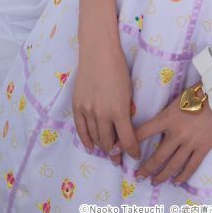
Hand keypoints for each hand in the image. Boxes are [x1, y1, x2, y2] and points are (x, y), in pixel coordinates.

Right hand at [72, 39, 140, 164]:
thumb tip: (125, 125)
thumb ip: (126, 109)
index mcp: (119, 111)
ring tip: (107, 153)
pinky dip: (86, 140)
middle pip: (108, 142)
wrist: (98, 53)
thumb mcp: (129, 90)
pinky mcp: (77, 106)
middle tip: (119, 160)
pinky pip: (81, 129)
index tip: (135, 156)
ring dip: (101, 147)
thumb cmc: (118, 68)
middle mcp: (102, 114)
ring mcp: (87, 111)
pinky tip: (91, 146)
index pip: (126, 140)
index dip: (131, 151)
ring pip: (94, 137)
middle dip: (115, 153)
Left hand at [124, 90, 211, 184]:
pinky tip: (177, 181)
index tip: (120, 150)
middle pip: (157, 157)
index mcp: (167, 118)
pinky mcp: (203, 148)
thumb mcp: (178, 99)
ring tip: (154, 181)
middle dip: (145, 169)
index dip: (130, 142)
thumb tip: (159, 124)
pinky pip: (191, 166)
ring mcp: (190, 143)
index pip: (142, 133)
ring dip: (161, 176)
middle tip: (138, 176)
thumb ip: (167, 113)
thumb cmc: (200, 91)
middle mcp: (176, 133)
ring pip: (172, 165)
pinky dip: (183, 176)